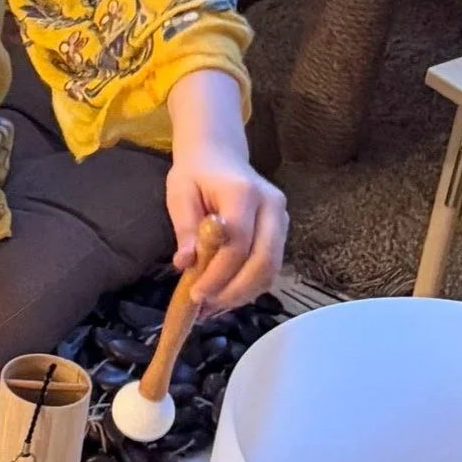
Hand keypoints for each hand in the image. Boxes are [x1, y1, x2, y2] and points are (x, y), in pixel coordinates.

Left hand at [163, 67, 287, 312]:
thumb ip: (185, 229)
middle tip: (206, 308)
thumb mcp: (180, 194)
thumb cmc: (195, 173)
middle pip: (263, 260)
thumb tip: (186, 263)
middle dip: (234, 291)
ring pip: (272, 269)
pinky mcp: (282, 230)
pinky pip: (271, 267)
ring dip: (243, 294)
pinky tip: (226, 296)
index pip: (238, 242)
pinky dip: (250, 287)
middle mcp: (271, 205)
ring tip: (213, 308)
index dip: (218, 273)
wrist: (219, 154)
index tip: (195, 294)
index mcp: (244, 193)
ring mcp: (281, 218)